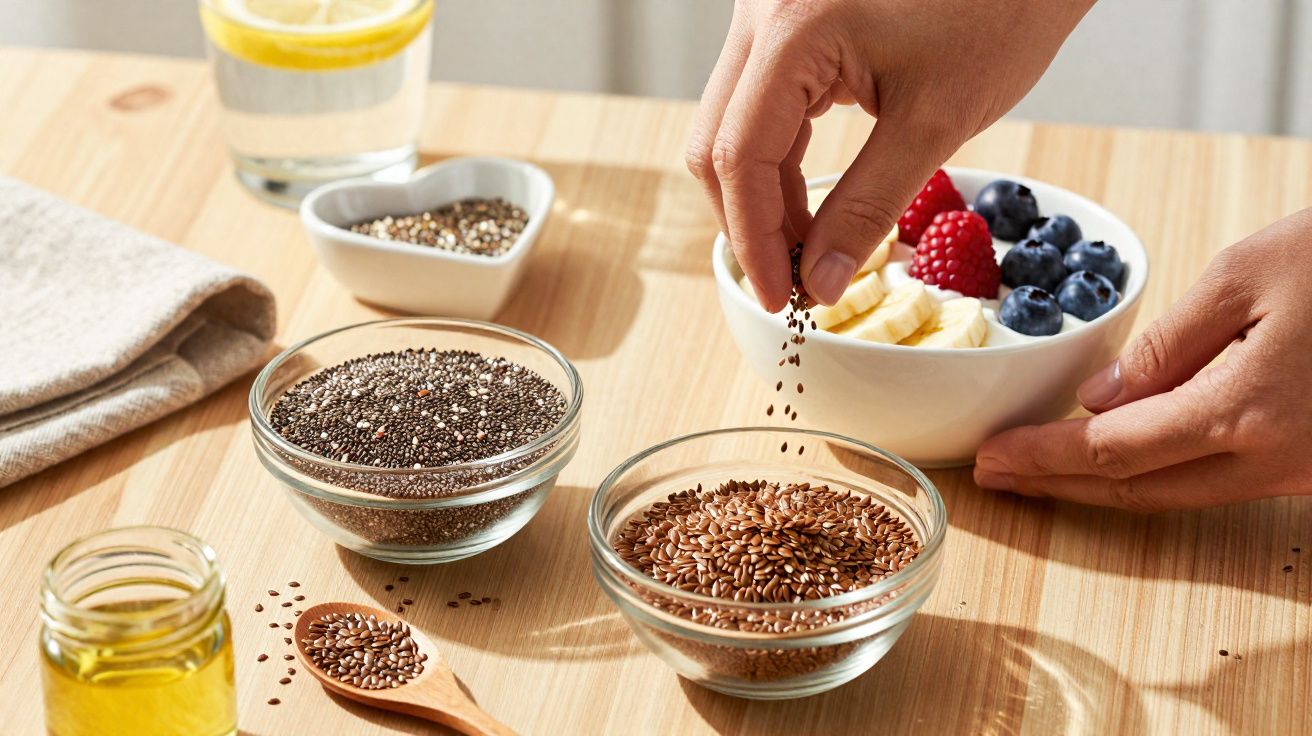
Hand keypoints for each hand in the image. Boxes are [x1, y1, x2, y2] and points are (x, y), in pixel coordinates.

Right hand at [686, 0, 1093, 310]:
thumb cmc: (998, 11)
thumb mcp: (934, 122)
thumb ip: (867, 207)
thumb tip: (822, 281)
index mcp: (791, 28)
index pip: (739, 156)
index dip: (754, 240)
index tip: (780, 298)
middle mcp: (761, 12)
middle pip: (717, 143)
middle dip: (750, 221)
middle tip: (793, 282)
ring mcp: (767, 14)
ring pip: (732, 128)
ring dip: (763, 197)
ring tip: (809, 251)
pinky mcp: (786, 24)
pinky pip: (759, 107)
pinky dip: (779, 163)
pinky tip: (811, 205)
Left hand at [975, 209, 1311, 510]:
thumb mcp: (1249, 272)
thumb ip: (1169, 344)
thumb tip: (1103, 401)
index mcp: (1246, 412)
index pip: (1113, 452)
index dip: (1044, 457)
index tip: (992, 459)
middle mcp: (1275, 461)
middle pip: (1139, 491)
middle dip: (1059, 484)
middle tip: (997, 476)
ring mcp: (1303, 471)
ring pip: (1179, 493)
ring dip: (1103, 485)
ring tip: (1042, 468)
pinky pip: (1220, 480)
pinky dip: (1158, 473)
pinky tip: (1121, 454)